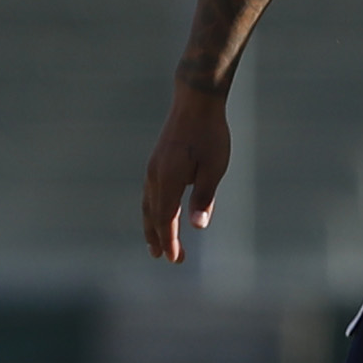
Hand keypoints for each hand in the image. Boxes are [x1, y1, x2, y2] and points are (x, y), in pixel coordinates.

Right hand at [142, 83, 232, 261]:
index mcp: (167, 180)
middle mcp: (154, 176)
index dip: (169, 240)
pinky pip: (150, 193)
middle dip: (159, 238)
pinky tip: (158, 214)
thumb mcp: (214, 168)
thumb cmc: (210, 135)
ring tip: (155, 243)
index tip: (174, 259)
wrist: (194, 103)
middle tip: (167, 258)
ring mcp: (152, 168)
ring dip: (151, 226)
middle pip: (152, 215)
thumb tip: (198, 226)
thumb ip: (203, 197)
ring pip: (148, 205)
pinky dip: (152, 210)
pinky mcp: (156, 162)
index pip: (165, 218)